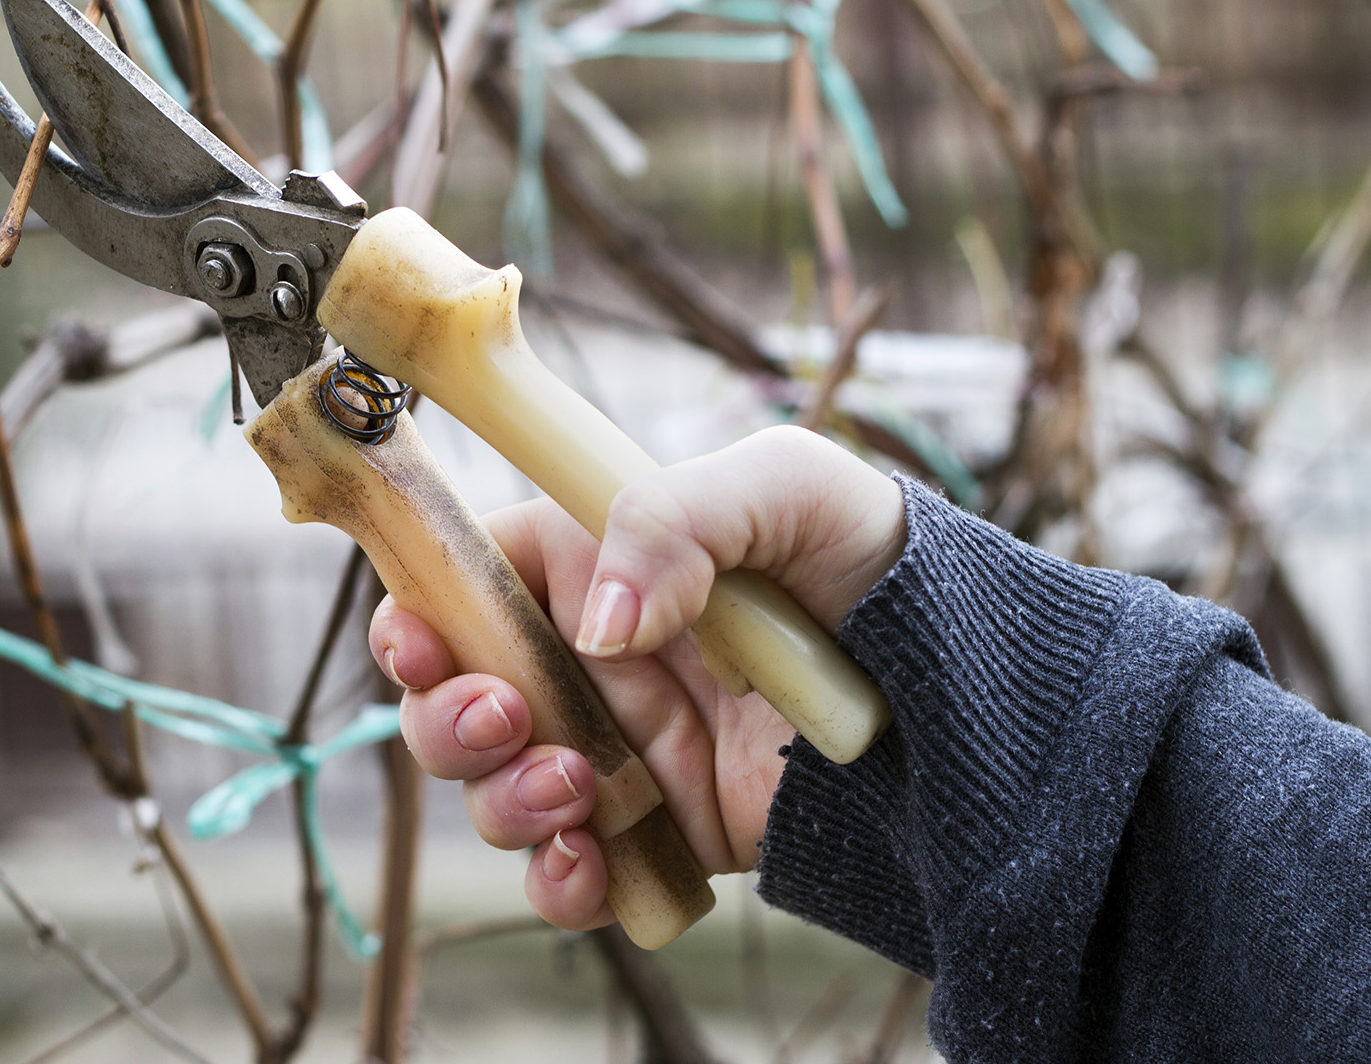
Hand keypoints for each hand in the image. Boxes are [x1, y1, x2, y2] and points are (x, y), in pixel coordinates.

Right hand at [369, 426, 905, 930]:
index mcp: (588, 562)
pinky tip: (588, 863)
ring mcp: (611, 750)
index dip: (415, 614)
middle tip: (509, 719)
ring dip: (503, 800)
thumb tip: (594, 630)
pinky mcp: (654, 833)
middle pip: (448, 698)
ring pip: (491, 793)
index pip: (459, 581)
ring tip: (577, 788)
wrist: (955, 686)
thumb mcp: (782, 488)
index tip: (419, 644)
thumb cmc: (866, 556)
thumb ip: (672, 524)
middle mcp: (582, 658)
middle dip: (445, 721)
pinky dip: (556, 882)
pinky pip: (566, 876)